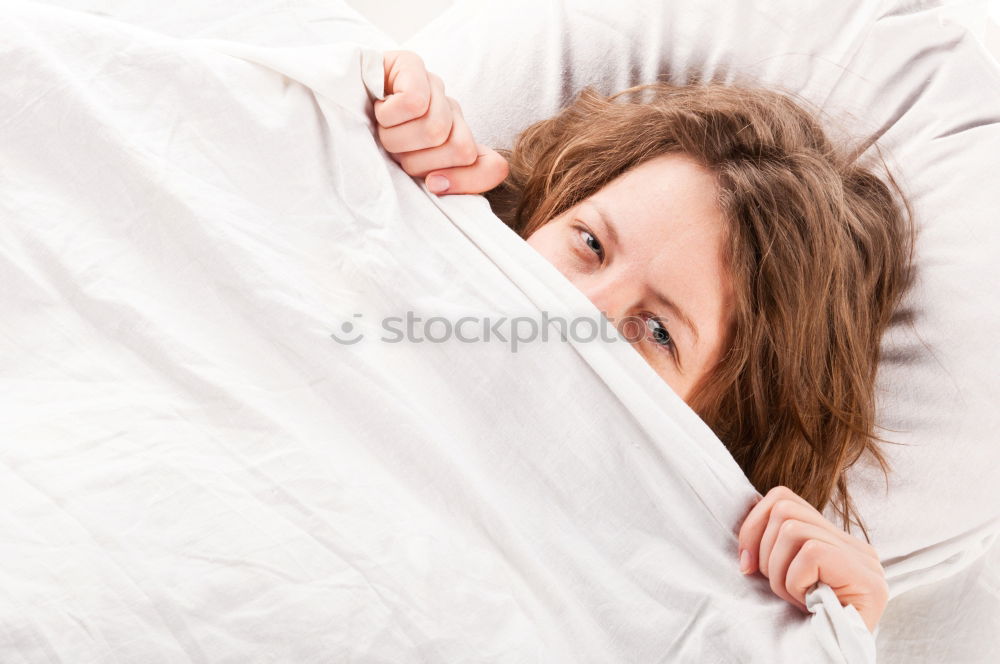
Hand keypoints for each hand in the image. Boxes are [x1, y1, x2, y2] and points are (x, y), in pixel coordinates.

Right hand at [375, 50, 508, 195]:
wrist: (332, 113)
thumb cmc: (373, 151)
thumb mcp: (412, 177)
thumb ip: (450, 185)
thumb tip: (438, 183)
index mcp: (460, 140)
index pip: (492, 165)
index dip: (462, 181)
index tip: (431, 184)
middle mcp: (451, 110)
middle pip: (459, 149)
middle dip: (418, 161)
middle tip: (396, 152)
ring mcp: (433, 85)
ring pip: (435, 129)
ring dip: (397, 140)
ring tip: (383, 131)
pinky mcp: (410, 64)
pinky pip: (415, 101)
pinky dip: (390, 115)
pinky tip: (379, 109)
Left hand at [737, 486, 888, 632]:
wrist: (831, 661)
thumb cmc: (803, 624)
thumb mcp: (784, 578)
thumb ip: (776, 547)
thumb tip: (745, 527)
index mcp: (834, 540)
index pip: (783, 499)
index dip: (753, 524)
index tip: (745, 563)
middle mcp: (854, 545)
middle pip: (783, 509)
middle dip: (764, 550)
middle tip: (775, 586)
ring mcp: (863, 559)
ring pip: (792, 529)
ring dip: (779, 571)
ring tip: (794, 597)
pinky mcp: (865, 575)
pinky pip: (810, 553)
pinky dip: (795, 582)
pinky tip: (807, 603)